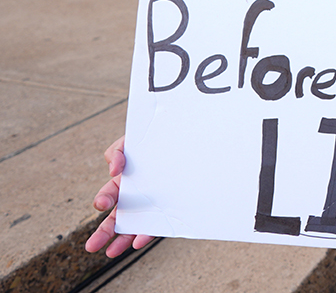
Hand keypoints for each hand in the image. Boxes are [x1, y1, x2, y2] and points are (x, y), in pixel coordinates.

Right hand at [85, 136, 156, 256]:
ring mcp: (152, 205)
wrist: (186, 140)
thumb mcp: (133, 141)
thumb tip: (114, 169)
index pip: (109, 194)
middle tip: (91, 246)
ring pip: (134, 226)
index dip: (103, 199)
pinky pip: (156, 225)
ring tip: (112, 252)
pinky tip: (139, 241)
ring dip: (122, 239)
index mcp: (125, 181)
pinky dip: (147, 234)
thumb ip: (118, 151)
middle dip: (103, 232)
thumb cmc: (155, 141)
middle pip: (116, 217)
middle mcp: (136, 197)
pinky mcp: (168, 209)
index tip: (102, 204)